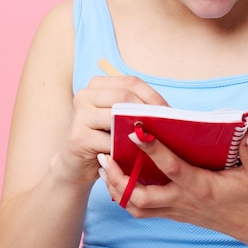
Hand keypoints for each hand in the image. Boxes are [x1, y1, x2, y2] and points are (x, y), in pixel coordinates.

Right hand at [51, 75, 167, 184]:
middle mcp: (84, 95)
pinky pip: (110, 141)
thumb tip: (168, 112)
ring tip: (154, 140)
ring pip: (117, 117)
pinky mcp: (78, 138)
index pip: (131, 82)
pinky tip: (135, 155)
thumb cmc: (105, 140)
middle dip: (148, 112)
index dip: (153, 96)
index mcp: (97, 85)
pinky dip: (125, 149)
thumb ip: (137, 109)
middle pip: (124, 97)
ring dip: (138, 130)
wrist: (77, 166)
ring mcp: (79, 115)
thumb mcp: (120, 120)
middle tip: (166, 128)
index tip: (170, 113)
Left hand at [98, 129, 247, 238]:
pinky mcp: (174, 213)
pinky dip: (126, 197)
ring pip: (136, 207)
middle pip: (141, 196)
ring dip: (117, 189)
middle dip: (119, 177)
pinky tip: (119, 181)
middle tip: (106, 155)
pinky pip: (143, 210)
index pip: (171, 168)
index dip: (151, 150)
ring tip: (105, 167)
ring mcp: (177, 209)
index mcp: (202, 187)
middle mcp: (184, 200)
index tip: (134, 132)